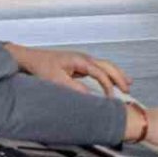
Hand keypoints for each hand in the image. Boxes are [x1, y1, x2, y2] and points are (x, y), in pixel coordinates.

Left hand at [8, 45, 130, 97]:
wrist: (29, 58)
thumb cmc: (40, 66)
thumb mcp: (56, 80)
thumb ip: (74, 88)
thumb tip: (89, 97)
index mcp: (80, 60)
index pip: (100, 73)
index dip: (108, 86)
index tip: (111, 98)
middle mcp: (83, 58)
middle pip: (107, 66)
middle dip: (119, 77)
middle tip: (128, 90)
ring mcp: (82, 61)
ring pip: (105, 66)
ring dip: (116, 75)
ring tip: (127, 84)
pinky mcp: (79, 65)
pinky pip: (99, 69)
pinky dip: (108, 75)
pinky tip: (111, 81)